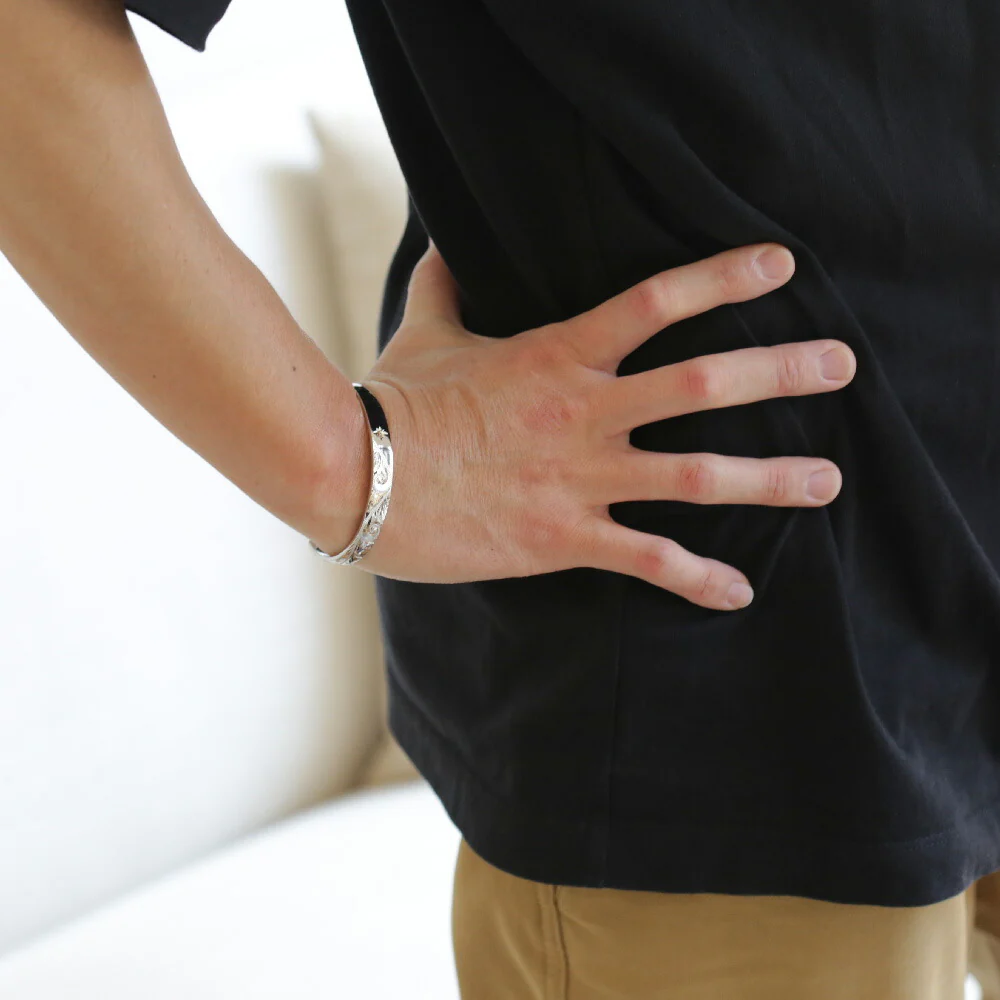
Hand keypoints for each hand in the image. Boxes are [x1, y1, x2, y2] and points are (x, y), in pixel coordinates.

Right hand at [327, 241, 854, 609]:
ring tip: (828, 479)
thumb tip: (439, 240)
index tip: (781, 265)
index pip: (657, 301)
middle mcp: (585, 413)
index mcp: (559, 354)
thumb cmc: (392, 400)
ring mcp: (579, 478)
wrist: (355, 474)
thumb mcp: (423, 331)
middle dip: (782, 371)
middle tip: (842, 364)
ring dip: (770, 477)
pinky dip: (698, 578)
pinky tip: (741, 591)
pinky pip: (647, 560)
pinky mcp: (563, 537)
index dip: (724, 278)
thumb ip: (445, 284)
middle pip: (705, 385)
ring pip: (696, 476)